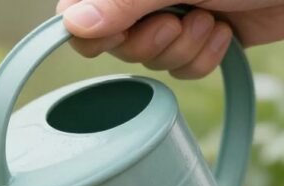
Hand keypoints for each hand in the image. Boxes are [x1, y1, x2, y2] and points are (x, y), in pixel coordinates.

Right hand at [56, 0, 283, 78]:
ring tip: (211, 21)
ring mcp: (173, 13)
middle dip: (148, 41)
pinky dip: (203, 57)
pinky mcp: (202, 34)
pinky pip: (181, 68)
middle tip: (177, 22)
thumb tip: (71, 24)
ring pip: (148, 58)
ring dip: (182, 49)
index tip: (117, 32)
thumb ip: (122, 1)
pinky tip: (225, 32)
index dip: (92, 31)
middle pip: (111, 42)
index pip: (76, 9)